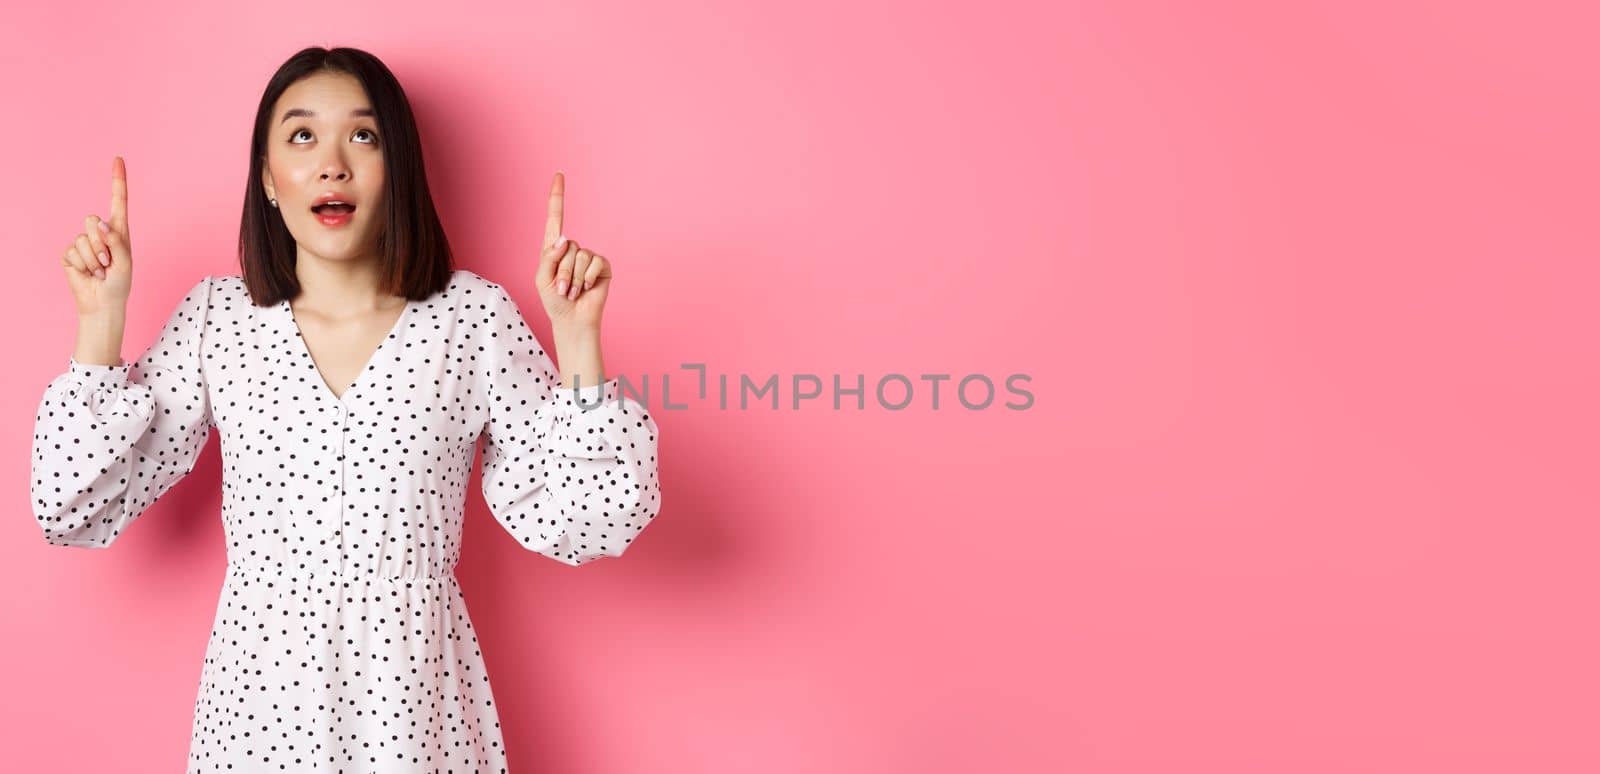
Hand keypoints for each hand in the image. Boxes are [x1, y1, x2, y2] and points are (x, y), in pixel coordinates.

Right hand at [60, 156, 133, 317]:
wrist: (102, 303)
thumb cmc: (119, 284)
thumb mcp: (125, 262)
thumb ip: (116, 241)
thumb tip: (100, 223)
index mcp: (119, 231)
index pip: (118, 201)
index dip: (117, 180)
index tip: (118, 159)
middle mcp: (100, 233)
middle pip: (92, 220)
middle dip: (101, 244)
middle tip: (108, 263)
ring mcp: (83, 242)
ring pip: (83, 239)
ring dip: (94, 259)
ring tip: (101, 271)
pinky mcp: (70, 253)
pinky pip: (73, 252)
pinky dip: (83, 265)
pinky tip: (88, 273)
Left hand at [535, 171, 611, 329]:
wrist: (573, 320)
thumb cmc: (554, 302)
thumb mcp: (542, 279)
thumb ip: (549, 257)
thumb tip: (566, 239)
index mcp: (554, 249)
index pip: (555, 218)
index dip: (557, 196)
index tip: (559, 174)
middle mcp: (572, 249)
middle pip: (567, 245)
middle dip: (563, 271)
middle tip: (563, 290)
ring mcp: (589, 257)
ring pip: (580, 255)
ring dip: (574, 278)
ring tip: (573, 292)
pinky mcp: (602, 266)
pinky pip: (595, 262)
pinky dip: (588, 278)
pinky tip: (587, 289)